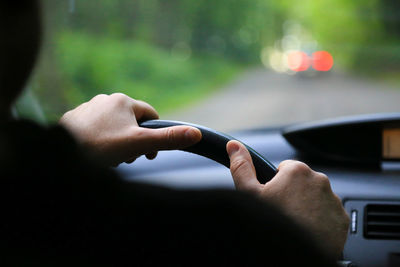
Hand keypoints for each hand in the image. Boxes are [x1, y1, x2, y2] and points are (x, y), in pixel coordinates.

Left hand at [60, 93, 201, 165]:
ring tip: (111, 158)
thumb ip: (168, 139)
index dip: (155, 135)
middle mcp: (106, 100)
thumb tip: (197, 133)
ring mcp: (88, 109)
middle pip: (132, 122)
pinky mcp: (75, 119)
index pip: (152, 115)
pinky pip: (96, 129)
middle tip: (129, 158)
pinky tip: (96, 154)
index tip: (150, 153)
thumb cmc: (101, 146)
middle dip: (135, 141)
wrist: (61, 153)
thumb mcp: (138, 144)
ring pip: (114, 126)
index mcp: (123, 101)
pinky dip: (101, 141)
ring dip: (119, 142)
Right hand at [226, 140, 349, 257]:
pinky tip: (306, 232)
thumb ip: (242, 166)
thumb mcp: (249, 194)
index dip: (276, 184)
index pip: (285, 169)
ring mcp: (333, 201)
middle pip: (301, 184)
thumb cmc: (271, 224)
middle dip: (292, 195)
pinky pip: (329, 215)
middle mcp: (320, 181)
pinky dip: (320, 221)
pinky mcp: (342, 220)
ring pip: (316, 199)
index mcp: (297, 171)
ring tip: (294, 224)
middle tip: (282, 213)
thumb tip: (234, 145)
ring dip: (307, 207)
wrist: (292, 255)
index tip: (273, 198)